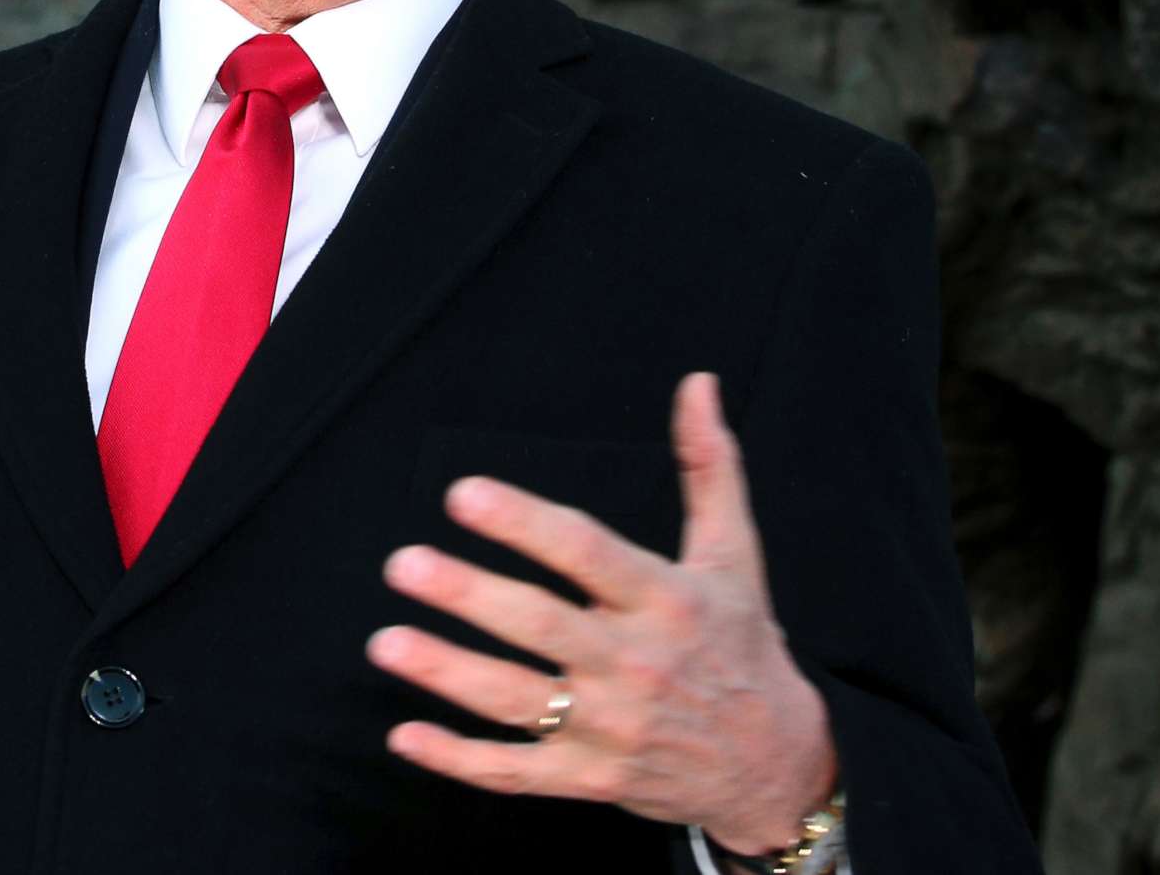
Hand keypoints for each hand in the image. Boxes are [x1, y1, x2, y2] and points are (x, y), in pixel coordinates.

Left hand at [368, 373, 835, 853]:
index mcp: (666, 598)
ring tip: (385, 643)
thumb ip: (709, 463)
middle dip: (467, 595)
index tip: (463, 493)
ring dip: (447, 673)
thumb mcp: (733, 552)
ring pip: (518, 702)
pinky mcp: (592, 778)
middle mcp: (636, 662)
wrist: (773, 762)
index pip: (586, 552)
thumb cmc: (741, 642)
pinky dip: (460, 760)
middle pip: (541, 625)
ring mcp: (612, 727)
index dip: (523, 523)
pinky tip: (405, 736)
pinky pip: (517, 773)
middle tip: (402, 563)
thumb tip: (697, 382)